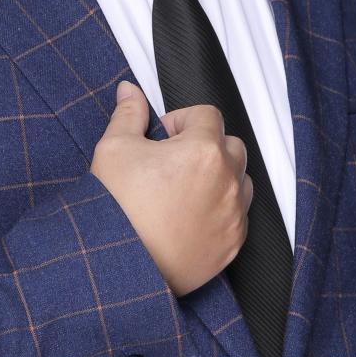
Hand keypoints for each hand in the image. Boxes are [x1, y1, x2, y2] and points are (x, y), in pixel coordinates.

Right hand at [91, 80, 252, 296]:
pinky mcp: (233, 244)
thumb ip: (129, 114)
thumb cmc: (117, 209)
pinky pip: (239, 215)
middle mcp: (228, 180)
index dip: (182, 120)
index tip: (162, 137)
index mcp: (204, 150)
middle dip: (206, 146)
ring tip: (184, 190)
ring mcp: (234, 214)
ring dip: (220, 177)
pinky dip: (222, 209)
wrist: (121, 266)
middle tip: (173, 162)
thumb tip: (130, 90)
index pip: (207, 114)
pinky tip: (190, 216)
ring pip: (241, 180)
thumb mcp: (114, 149)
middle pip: (231, 145)